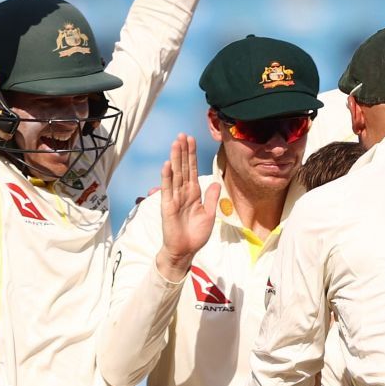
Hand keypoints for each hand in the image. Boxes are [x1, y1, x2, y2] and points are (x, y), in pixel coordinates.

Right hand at [155, 134, 218, 279]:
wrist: (185, 250)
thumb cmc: (196, 234)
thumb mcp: (209, 214)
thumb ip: (212, 198)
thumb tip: (217, 182)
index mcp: (194, 193)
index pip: (192, 170)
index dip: (192, 155)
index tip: (191, 140)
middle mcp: (183, 192)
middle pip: (183, 168)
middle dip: (183, 151)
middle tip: (182, 135)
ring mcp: (174, 198)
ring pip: (175, 174)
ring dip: (175, 159)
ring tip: (175, 143)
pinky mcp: (167, 206)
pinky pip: (168, 189)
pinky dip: (167, 177)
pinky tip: (168, 164)